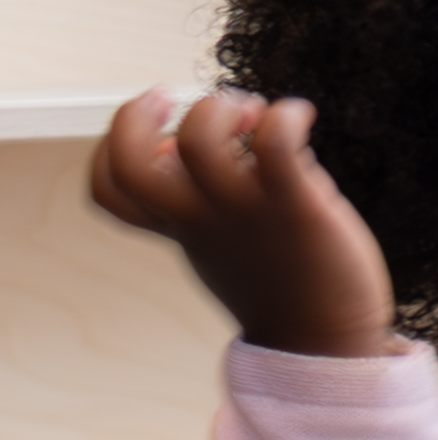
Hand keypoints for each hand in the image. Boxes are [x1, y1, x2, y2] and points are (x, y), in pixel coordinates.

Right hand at [88, 90, 401, 357]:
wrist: (327, 339)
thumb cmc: (283, 282)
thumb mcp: (226, 243)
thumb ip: (210, 202)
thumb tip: (227, 143)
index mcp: (179, 227)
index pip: (109, 190)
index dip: (112, 148)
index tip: (154, 127)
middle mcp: (199, 218)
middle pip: (129, 163)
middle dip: (138, 115)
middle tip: (181, 100)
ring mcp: (243, 211)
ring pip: (198, 139)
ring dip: (221, 107)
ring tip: (254, 113)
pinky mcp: (294, 206)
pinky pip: (275, 142)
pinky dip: (286, 115)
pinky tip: (299, 117)